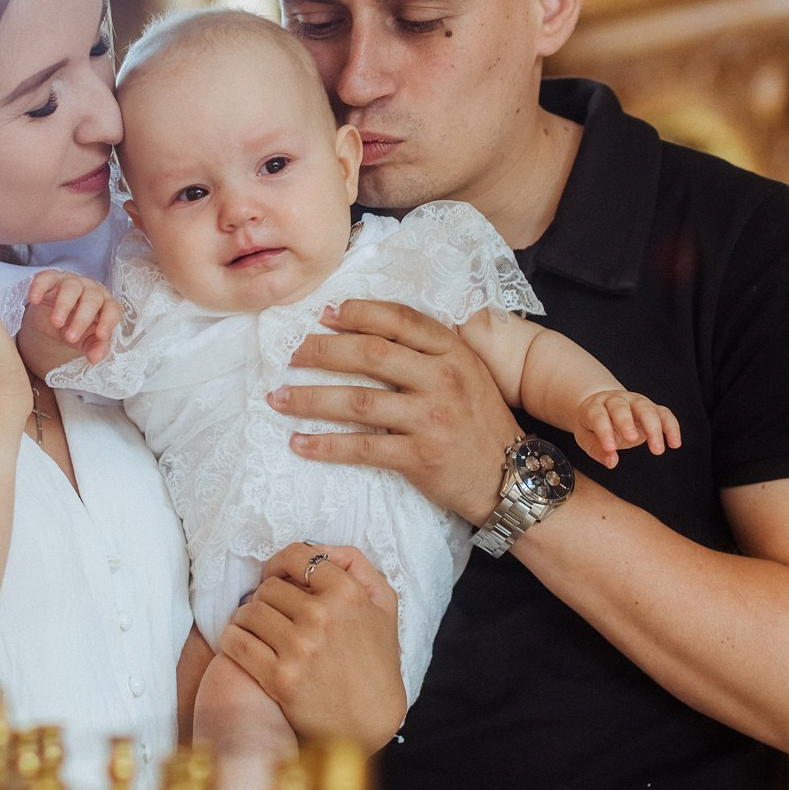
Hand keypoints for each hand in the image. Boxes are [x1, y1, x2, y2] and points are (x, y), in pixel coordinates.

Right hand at [24, 269, 121, 364]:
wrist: (52, 319)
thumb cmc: (75, 328)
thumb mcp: (85, 341)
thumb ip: (94, 347)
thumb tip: (95, 358)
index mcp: (105, 305)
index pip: (113, 309)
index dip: (109, 321)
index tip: (101, 335)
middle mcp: (91, 291)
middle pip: (92, 299)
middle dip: (82, 319)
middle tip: (70, 337)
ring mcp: (71, 282)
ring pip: (71, 288)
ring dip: (64, 305)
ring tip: (56, 322)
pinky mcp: (50, 279)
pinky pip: (46, 279)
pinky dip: (40, 287)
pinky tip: (34, 299)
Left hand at [217, 543, 403, 752]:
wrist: (372, 720)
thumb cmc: (376, 659)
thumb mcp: (383, 603)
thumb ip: (356, 565)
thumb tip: (318, 547)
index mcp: (347, 593)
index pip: (297, 556)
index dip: (280, 564)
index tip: (276, 577)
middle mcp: (322, 617)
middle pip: (268, 587)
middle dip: (266, 597)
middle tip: (271, 613)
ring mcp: (300, 648)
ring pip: (249, 612)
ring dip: (247, 619)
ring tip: (257, 629)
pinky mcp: (280, 678)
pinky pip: (237, 644)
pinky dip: (233, 641)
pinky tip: (244, 645)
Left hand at [269, 299, 521, 522]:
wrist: (510, 476)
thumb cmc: (480, 421)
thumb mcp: (467, 372)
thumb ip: (429, 350)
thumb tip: (371, 328)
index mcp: (453, 352)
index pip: (400, 320)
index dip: (358, 313)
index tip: (324, 313)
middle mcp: (443, 379)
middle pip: (370, 355)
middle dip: (322, 351)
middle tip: (290, 354)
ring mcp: (431, 418)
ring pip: (358, 401)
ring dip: (310, 399)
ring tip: (278, 398)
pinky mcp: (419, 457)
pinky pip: (362, 448)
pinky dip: (326, 446)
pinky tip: (299, 443)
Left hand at [574, 389, 681, 467]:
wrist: (603, 405)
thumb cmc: (592, 424)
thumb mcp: (586, 437)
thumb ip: (597, 450)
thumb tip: (611, 462)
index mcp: (595, 406)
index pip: (599, 417)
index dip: (604, 432)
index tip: (610, 448)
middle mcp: (616, 400)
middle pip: (622, 408)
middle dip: (627, 423)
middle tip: (633, 439)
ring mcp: (635, 402)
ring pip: (647, 409)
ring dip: (654, 428)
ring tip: (658, 450)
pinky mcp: (651, 408)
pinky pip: (664, 413)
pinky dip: (671, 427)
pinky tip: (675, 443)